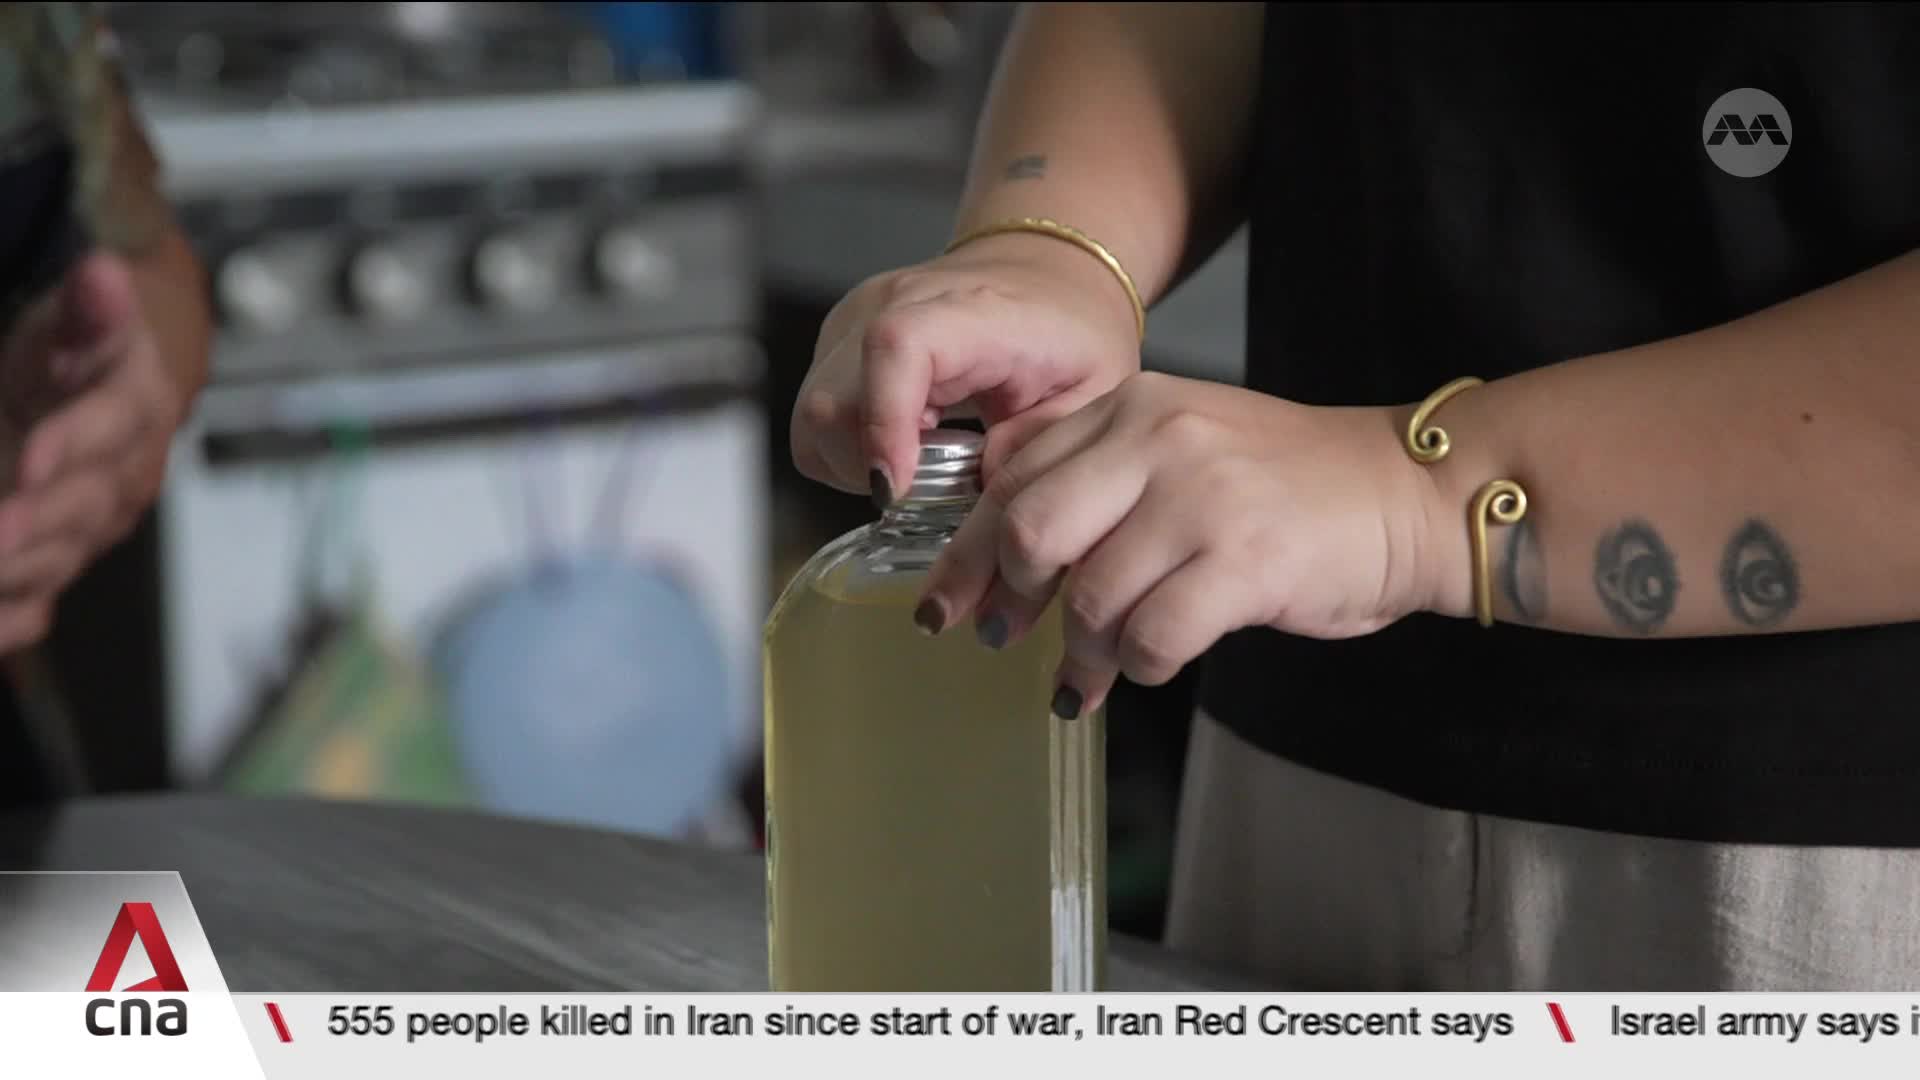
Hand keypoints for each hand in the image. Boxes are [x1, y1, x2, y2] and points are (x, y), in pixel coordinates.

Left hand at [0, 253, 184, 649]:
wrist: (117, 397)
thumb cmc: (85, 351)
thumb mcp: (81, 317)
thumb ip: (92, 306)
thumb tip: (104, 271)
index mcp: (133, 410)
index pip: (110, 427)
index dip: (73, 445)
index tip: (32, 458)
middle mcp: (121, 479)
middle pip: (82, 509)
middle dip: (31, 528)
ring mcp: (90, 528)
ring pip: (55, 560)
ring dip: (11, 576)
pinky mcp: (59, 561)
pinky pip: (33, 604)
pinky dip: (4, 623)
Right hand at [792, 231, 1141, 502]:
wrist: (1048, 273)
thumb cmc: (1070, 330)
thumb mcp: (1092, 393)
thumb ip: (1041, 442)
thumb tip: (981, 485)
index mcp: (969, 311)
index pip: (896, 349)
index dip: (883, 424)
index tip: (896, 488)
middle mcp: (896, 302)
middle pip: (833, 400)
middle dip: (870, 466)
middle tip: (930, 487)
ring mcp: (858, 317)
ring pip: (813, 415)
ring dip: (855, 461)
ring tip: (920, 465)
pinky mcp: (840, 337)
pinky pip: (817, 413)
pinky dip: (848, 446)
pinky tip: (902, 444)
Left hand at [915, 372, 1448, 714]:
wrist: (1406, 493)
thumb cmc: (1288, 487)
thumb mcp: (1181, 447)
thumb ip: (1097, 476)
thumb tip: (1002, 552)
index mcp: (1133, 407)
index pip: (1014, 477)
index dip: (968, 551)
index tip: (948, 601)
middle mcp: (1160, 439)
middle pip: (1031, 529)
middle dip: (1010, 597)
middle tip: (1009, 637)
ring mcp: (1203, 497)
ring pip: (1092, 595)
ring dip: (1084, 651)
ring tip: (1095, 671)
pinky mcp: (1247, 560)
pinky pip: (1154, 636)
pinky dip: (1141, 667)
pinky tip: (1154, 666)